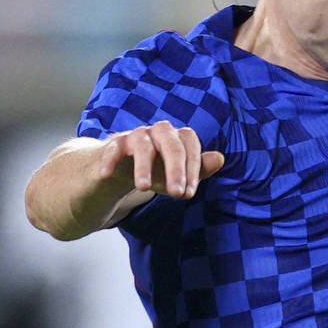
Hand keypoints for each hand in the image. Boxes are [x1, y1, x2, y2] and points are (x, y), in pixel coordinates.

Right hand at [101, 121, 225, 198]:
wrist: (122, 169)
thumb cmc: (157, 170)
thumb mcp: (178, 174)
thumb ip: (198, 168)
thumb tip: (220, 158)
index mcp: (179, 138)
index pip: (191, 147)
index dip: (192, 170)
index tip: (188, 195)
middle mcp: (160, 132)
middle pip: (171, 144)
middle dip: (175, 169)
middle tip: (176, 194)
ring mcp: (136, 136)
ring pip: (143, 146)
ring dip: (144, 167)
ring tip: (143, 189)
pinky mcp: (114, 144)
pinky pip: (113, 149)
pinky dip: (110, 161)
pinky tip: (108, 175)